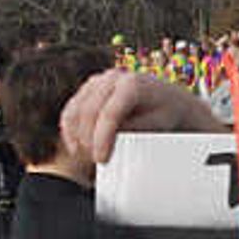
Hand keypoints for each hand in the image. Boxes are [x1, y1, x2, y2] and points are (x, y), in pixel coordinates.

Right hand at [62, 66, 224, 167]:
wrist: (169, 99)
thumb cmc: (166, 114)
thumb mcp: (158, 124)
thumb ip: (136, 129)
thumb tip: (113, 139)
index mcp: (132, 84)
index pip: (110, 113)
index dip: (102, 139)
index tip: (101, 159)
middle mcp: (113, 77)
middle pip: (89, 111)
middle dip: (88, 140)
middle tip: (96, 161)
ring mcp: (99, 80)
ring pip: (76, 109)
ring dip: (76, 136)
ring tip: (86, 156)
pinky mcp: (89, 88)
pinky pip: (71, 109)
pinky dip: (69, 129)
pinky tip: (75, 146)